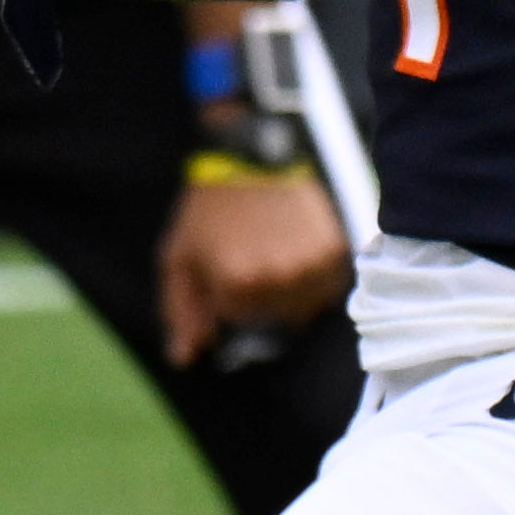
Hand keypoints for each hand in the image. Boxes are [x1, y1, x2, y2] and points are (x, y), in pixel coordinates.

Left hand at [158, 170, 348, 365]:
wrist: (251, 156)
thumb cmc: (209, 210)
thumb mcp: (179, 258)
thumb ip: (181, 312)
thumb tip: (185, 358)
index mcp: (236, 283)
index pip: (236, 318)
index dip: (225, 292)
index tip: (223, 260)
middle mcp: (277, 278)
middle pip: (270, 316)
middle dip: (256, 295)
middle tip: (251, 251)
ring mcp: (309, 265)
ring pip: (302, 307)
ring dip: (288, 290)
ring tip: (274, 249)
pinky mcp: (334, 249)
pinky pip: (326, 287)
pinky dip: (313, 276)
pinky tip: (297, 247)